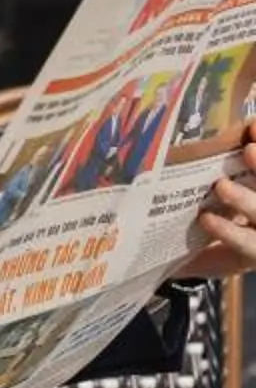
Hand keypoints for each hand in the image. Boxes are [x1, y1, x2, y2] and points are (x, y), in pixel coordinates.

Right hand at [180, 121, 255, 282]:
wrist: (244, 227)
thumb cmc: (219, 245)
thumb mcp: (206, 259)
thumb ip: (186, 260)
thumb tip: (143, 260)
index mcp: (250, 248)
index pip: (245, 244)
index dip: (228, 233)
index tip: (205, 220)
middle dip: (243, 200)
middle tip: (221, 186)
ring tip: (248, 148)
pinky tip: (252, 127)